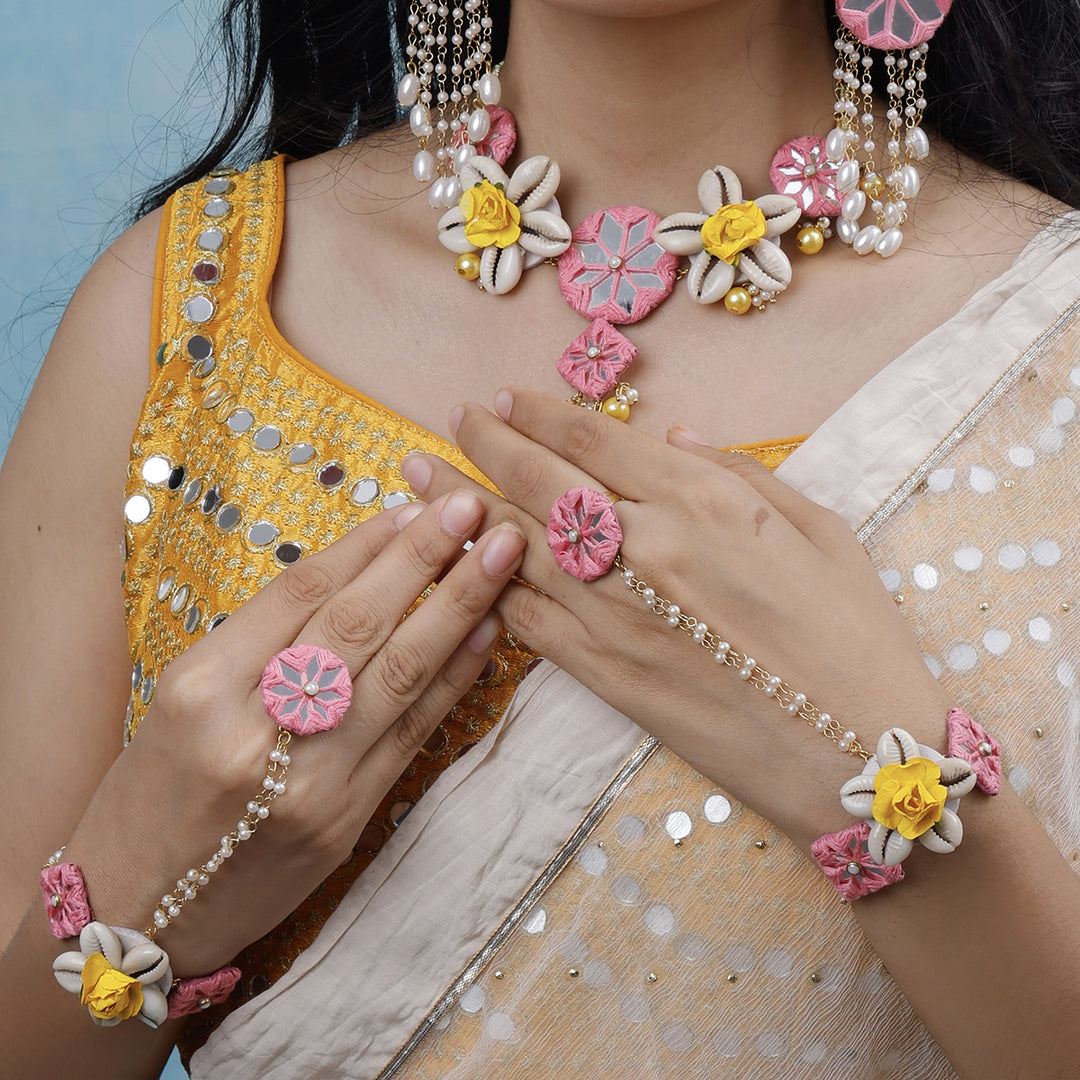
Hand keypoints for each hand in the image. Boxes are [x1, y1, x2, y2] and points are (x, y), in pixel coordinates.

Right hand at [63, 491, 524, 973]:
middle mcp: (256, 728)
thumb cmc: (152, 792)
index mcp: (202, 685)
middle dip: (422, 558)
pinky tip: (488, 633)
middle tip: (470, 507)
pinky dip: (455, 678)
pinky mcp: (348, 819)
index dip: (365, 545)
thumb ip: (263, 638)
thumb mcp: (182, 698)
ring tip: (498, 555)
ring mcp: (311, 779)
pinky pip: (413, 732)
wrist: (140, 912)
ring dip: (457, 606)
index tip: (410, 506)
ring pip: (398, 672)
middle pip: (356, 622)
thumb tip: (358, 570)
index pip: (300, 592)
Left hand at [401, 388, 951, 847]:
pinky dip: (485, 591)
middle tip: (446, 422)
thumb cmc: (854, 635)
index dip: (538, 413)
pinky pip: (527, 623)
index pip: (593, 440)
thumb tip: (669, 438)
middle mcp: (645, 548)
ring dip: (458, 511)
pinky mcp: (604, 677)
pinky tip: (454, 568)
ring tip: (415, 483)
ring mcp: (615, 615)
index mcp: (702, 500)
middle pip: (540, 482)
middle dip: (484, 445)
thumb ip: (738, 472)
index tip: (502, 398)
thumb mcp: (817, 528)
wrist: (858, 753)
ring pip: (515, 549)